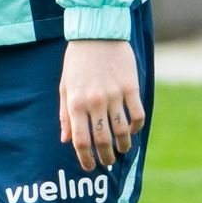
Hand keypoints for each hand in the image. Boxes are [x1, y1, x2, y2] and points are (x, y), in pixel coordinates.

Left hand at [59, 39, 145, 170]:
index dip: (85, 157)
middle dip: (106, 156)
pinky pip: (137, 115)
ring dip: (123, 145)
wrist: (96, 34)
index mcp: (75, 102)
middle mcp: (95, 101)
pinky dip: (136, 127)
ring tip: (121, 150)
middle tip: (108, 163)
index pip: (80, 139)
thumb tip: (65, 140)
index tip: (90, 167)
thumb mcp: (64, 86)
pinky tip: (132, 130)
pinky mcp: (131, 87)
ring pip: (122, 131)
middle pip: (103, 139)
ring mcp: (114, 95)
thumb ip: (65, 114)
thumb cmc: (76, 62)